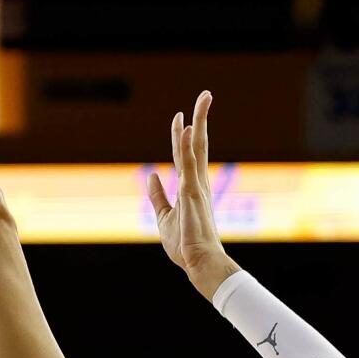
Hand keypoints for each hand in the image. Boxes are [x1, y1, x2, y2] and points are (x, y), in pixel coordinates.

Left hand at [146, 90, 239, 298]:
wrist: (198, 263)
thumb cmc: (184, 245)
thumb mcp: (164, 216)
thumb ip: (158, 196)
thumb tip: (153, 175)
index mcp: (192, 187)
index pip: (188, 154)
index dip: (184, 134)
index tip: (182, 116)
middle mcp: (197, 182)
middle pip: (198, 143)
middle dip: (200, 118)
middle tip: (205, 95)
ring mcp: (196, 186)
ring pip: (197, 147)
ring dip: (199, 122)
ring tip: (203, 98)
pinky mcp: (191, 194)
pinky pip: (188, 165)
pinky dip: (187, 146)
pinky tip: (186, 128)